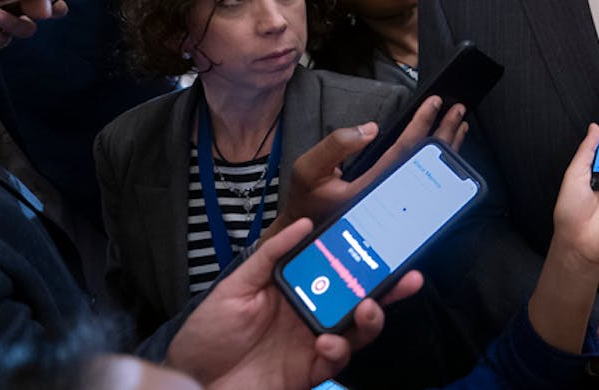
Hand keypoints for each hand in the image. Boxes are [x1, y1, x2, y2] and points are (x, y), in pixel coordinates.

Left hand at [165, 217, 420, 388]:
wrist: (190, 382)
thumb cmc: (207, 334)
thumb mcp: (235, 286)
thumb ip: (271, 255)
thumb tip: (304, 223)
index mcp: (297, 288)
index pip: (339, 268)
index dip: (364, 257)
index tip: (386, 241)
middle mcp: (312, 313)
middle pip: (359, 297)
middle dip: (388, 287)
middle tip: (408, 276)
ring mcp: (313, 343)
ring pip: (358, 328)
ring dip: (372, 317)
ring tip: (369, 307)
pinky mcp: (311, 372)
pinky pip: (337, 359)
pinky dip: (338, 349)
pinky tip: (327, 342)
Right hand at [270, 96, 467, 234]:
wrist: (305, 234)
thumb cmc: (308, 200)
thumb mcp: (308, 168)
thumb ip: (337, 145)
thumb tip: (373, 128)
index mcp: (369, 189)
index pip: (405, 151)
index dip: (422, 124)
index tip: (434, 102)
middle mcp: (389, 198)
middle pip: (426, 162)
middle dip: (445, 133)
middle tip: (458, 110)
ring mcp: (397, 204)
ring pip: (430, 173)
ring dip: (447, 146)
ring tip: (459, 123)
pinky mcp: (398, 206)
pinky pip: (426, 181)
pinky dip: (438, 161)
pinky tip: (446, 147)